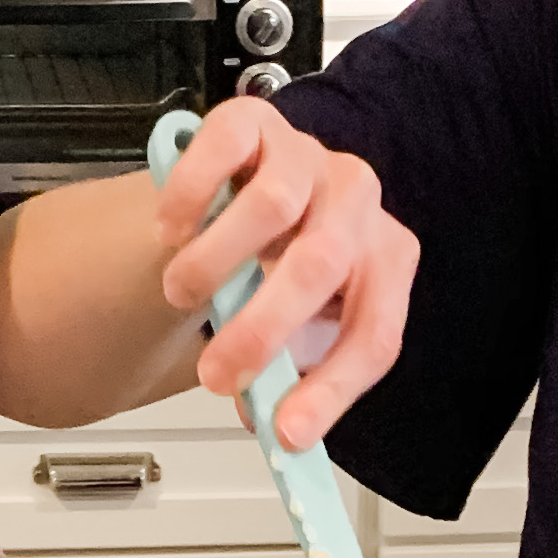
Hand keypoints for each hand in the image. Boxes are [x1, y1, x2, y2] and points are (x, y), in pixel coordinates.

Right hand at [153, 98, 416, 452]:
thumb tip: (270, 428)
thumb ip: (284, 376)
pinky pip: (223, 149)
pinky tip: (173, 231)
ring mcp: (306, 157)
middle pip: (321, 265)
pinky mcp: (254, 124)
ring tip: (183, 294)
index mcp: (384, 261)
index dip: (331, 390)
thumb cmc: (276, 267)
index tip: (288, 433)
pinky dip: (189, 195)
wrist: (247, 196)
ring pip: (270, 205)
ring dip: (214, 263)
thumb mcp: (292, 330)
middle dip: (261, 331)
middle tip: (216, 373)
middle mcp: (356, 203)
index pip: (374, 333)